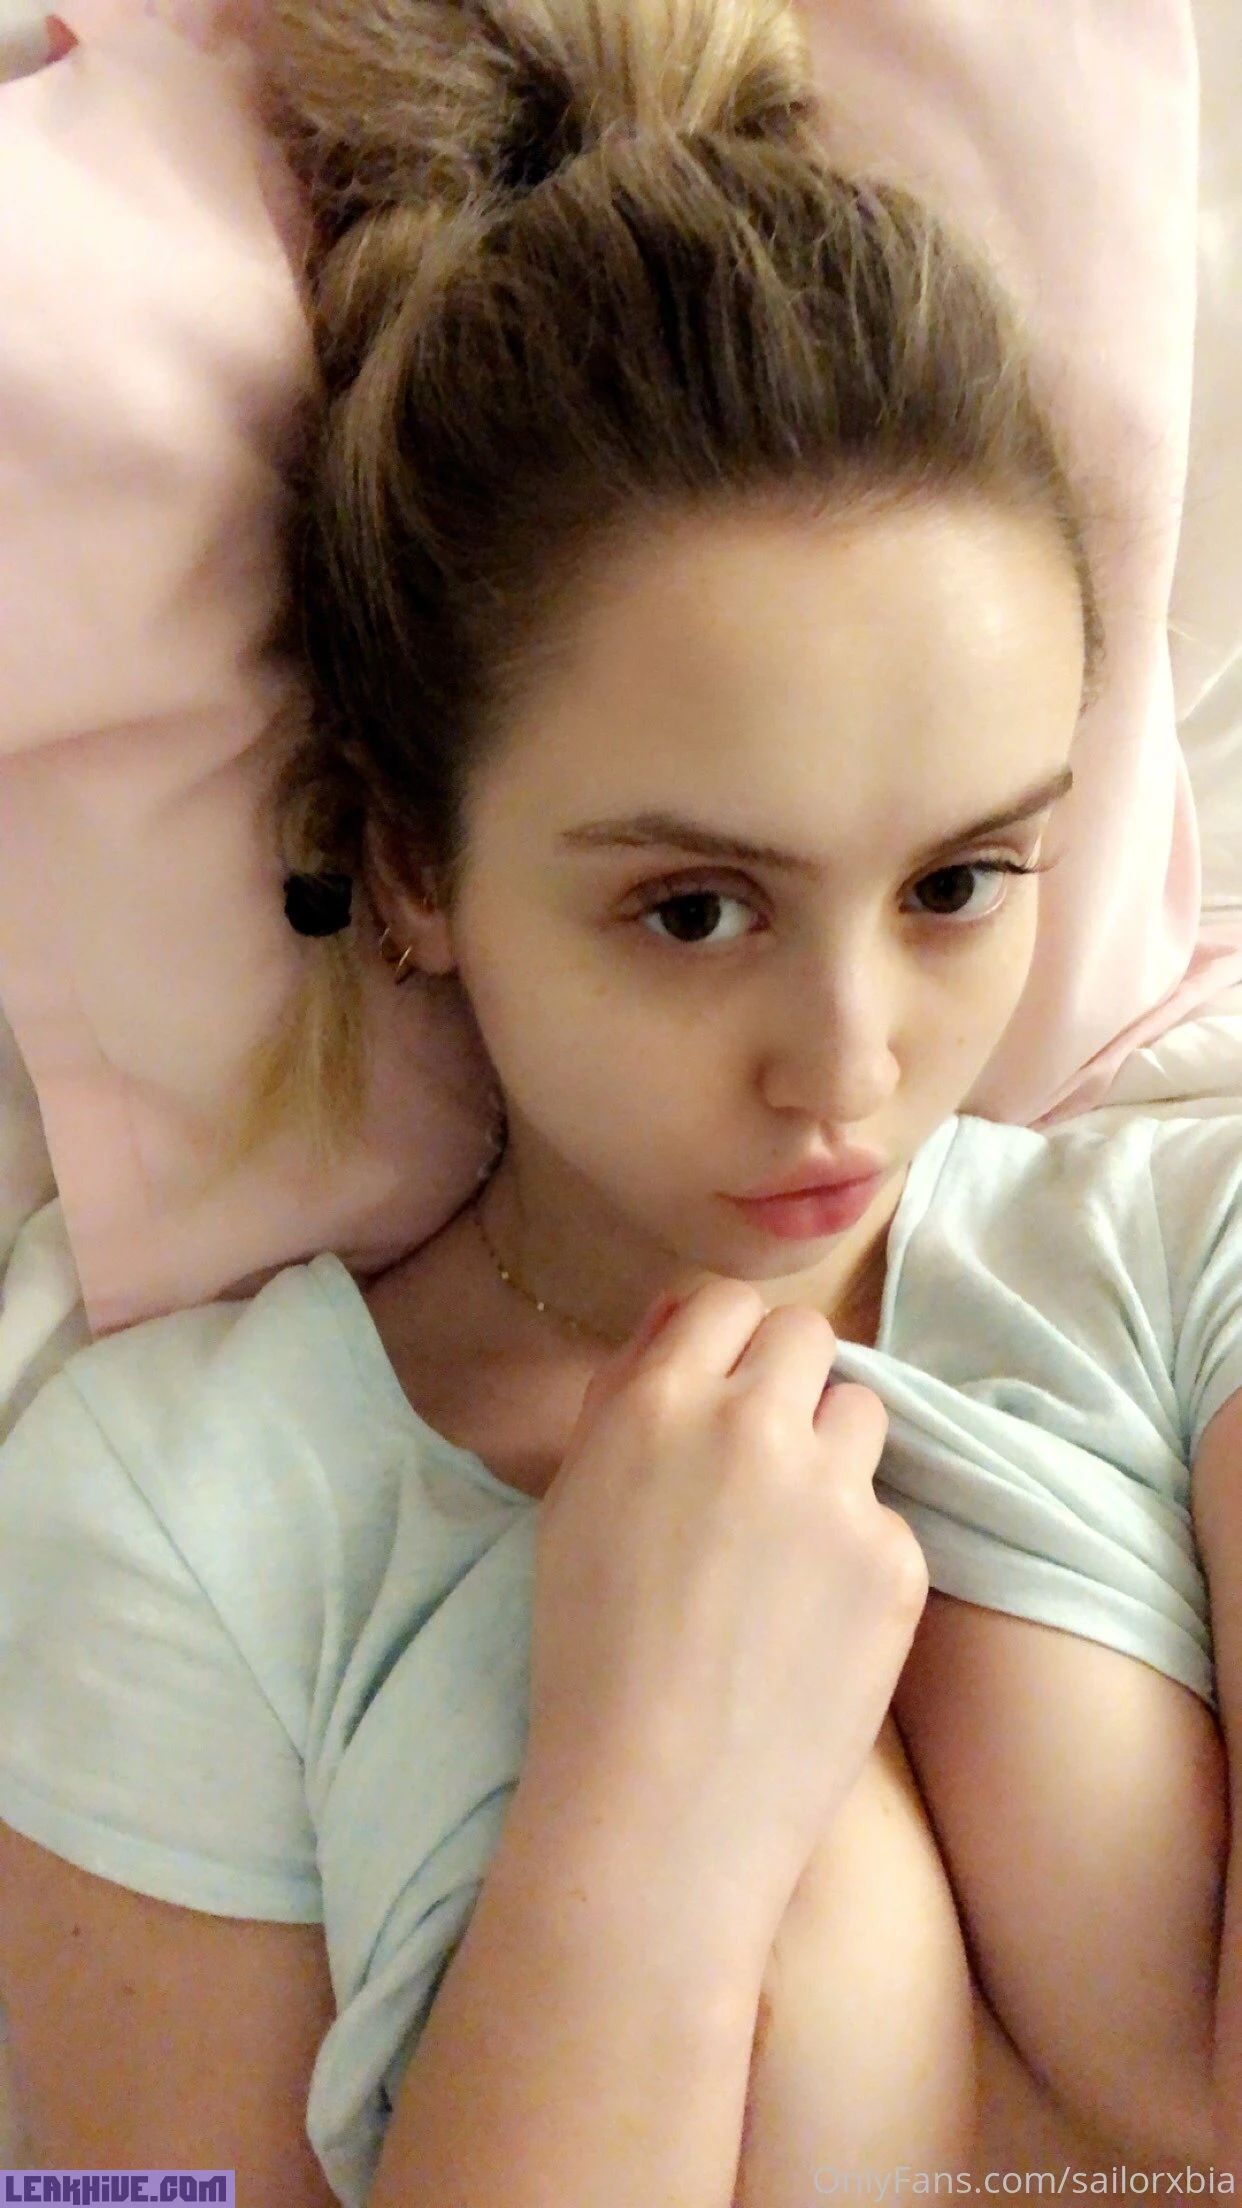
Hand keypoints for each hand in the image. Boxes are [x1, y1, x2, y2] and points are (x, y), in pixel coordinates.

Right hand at [518, 1278, 928, 1953]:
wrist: (658, 1804)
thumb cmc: (588, 1655)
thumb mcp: (575, 1501)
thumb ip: (628, 1394)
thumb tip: (681, 1318)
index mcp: (660, 1403)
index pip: (724, 1302)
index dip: (725, 1344)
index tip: (722, 1391)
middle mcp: (753, 1424)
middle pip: (807, 1336)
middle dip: (787, 1381)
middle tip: (761, 1458)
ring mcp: (834, 1491)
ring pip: (861, 1414)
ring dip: (830, 1454)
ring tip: (788, 1543)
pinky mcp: (895, 1560)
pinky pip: (884, 1518)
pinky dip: (856, 1555)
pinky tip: (812, 1621)